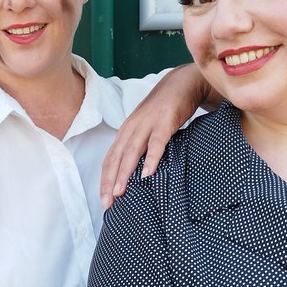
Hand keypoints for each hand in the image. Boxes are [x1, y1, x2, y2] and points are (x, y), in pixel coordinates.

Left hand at [100, 64, 212, 208]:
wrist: (182, 83)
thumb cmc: (164, 110)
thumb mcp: (147, 129)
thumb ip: (141, 147)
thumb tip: (137, 173)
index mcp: (126, 132)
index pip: (110, 158)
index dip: (105, 180)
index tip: (104, 200)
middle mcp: (132, 128)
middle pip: (116, 157)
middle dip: (109, 181)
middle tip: (107, 203)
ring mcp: (147, 124)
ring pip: (131, 151)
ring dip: (124, 172)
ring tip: (120, 192)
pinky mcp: (164, 121)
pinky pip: (156, 142)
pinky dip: (151, 157)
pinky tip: (147, 172)